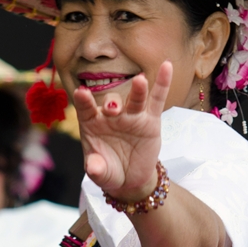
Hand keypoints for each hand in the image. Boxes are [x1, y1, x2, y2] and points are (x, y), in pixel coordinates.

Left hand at [73, 61, 172, 200]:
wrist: (130, 179)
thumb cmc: (110, 171)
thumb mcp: (101, 174)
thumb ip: (97, 169)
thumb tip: (92, 167)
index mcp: (92, 124)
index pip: (86, 109)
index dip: (83, 101)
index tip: (81, 93)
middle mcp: (111, 116)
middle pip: (112, 103)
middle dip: (112, 103)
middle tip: (112, 108)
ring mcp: (132, 115)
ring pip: (135, 99)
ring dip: (137, 90)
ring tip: (140, 81)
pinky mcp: (151, 119)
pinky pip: (157, 99)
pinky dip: (162, 83)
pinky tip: (167, 66)